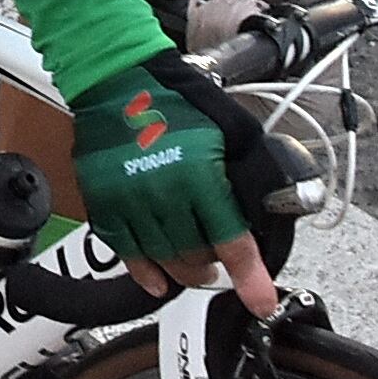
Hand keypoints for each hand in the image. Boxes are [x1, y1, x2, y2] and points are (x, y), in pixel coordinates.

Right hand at [68, 55, 282, 314]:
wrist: (115, 76)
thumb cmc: (174, 97)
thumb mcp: (230, 128)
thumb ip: (251, 168)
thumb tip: (276, 202)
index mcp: (199, 174)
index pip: (231, 241)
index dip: (251, 278)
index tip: (261, 302)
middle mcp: (163, 193)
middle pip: (196, 258)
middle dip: (215, 269)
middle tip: (222, 265)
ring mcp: (129, 200)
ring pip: (164, 260)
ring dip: (184, 271)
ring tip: (195, 267)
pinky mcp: (102, 201)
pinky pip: (126, 252)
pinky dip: (144, 272)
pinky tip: (158, 281)